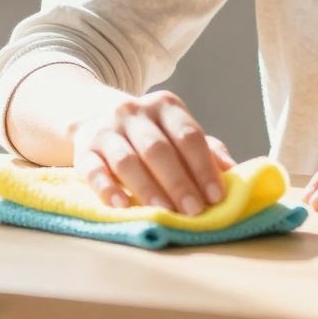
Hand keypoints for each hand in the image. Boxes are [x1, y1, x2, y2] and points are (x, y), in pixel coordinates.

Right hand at [70, 89, 234, 213]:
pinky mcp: (83, 150)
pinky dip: (107, 188)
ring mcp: (106, 130)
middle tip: (194, 210)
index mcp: (166, 106)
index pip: (189, 135)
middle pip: (159, 149)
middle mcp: (134, 112)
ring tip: (164, 212)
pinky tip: (121, 205)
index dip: (203, 166)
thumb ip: (206, 150)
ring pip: (128, 160)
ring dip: (148, 189)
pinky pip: (93, 170)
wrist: (93, 113)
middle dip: (178, 182)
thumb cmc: (149, 132)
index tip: (216, 196)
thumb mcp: (177, 131)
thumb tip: (235, 172)